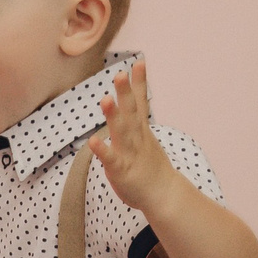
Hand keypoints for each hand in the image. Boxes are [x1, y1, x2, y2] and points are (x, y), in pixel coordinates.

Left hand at [89, 59, 184, 216]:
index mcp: (141, 130)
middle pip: (131, 112)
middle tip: (120, 73)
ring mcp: (129, 153)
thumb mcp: (145, 140)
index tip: (139, 62)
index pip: (141, 102)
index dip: (139, 83)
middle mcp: (136, 138)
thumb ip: (136, 123)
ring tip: (105, 98)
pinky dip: (102, 149)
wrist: (164, 195)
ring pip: (122, 131)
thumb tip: (132, 108)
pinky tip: (93, 140)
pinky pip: (110, 158)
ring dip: (114, 115)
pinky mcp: (121, 170)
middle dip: (126, 92)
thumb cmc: (151, 168)